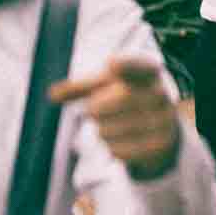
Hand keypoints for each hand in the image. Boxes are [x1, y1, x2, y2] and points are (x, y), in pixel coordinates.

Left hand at [49, 58, 180, 180]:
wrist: (160, 127)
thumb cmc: (127, 99)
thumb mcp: (106, 87)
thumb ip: (81, 87)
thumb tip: (52, 94)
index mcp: (148, 73)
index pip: (138, 66)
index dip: (126, 65)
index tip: (110, 65)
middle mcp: (160, 94)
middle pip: (120, 98)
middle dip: (97, 107)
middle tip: (94, 111)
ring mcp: (163, 120)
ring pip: (113, 128)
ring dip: (102, 130)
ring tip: (110, 127)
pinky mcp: (159, 145)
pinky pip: (120, 150)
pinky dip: (112, 148)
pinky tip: (119, 141)